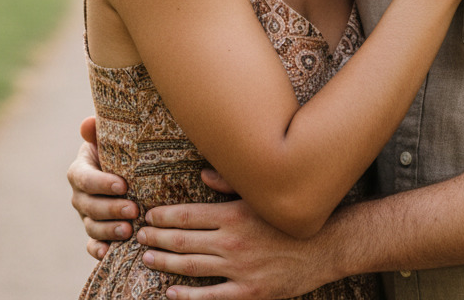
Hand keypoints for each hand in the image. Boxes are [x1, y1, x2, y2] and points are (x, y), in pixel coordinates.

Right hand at [68, 116, 137, 259]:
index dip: (101, 183)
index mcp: (80, 170)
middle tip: (133, 209)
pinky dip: (98, 249)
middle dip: (110, 209)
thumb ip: (98, 130)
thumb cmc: (121, 147)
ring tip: (129, 230)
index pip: (84, 178)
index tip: (123, 185)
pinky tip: (109, 252)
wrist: (130, 165)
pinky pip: (91, 244)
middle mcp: (80, 195)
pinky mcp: (96, 231)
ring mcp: (87, 215)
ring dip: (108, 230)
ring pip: (92, 226)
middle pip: (89, 205)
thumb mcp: (112, 137)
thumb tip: (87, 124)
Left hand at [137, 179, 330, 299]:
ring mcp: (239, 269)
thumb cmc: (292, 216)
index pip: (187, 215)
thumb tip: (202, 175)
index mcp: (235, 214)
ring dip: (165, 263)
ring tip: (146, 259)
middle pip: (183, 241)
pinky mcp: (248, 292)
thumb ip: (231, 184)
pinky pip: (210, 297)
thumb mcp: (264, 194)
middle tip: (138, 237)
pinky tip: (171, 292)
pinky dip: (187, 296)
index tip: (148, 216)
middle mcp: (232, 241)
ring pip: (191, 267)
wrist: (326, 246)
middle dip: (156, 239)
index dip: (163, 217)